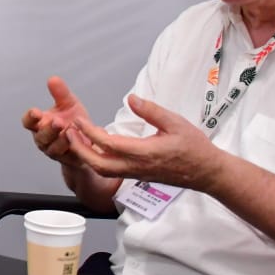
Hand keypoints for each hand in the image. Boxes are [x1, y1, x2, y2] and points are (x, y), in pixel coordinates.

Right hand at [22, 76, 92, 167]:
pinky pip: (67, 156)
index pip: (28, 122)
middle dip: (48, 130)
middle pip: (40, 136)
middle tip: (57, 122)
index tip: (36, 112)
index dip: (30, 117)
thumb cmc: (74, 122)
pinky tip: (80, 139)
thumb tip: (53, 79)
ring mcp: (54, 151)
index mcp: (40, 124)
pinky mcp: (67, 159)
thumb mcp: (69, 105)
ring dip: (60, 139)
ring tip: (69, 130)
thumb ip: (60, 93)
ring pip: (52, 148)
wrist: (90, 142)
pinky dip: (73, 147)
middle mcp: (44, 139)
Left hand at [66, 94, 225, 190]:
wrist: (207, 173)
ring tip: (76, 138)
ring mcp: (136, 174)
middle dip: (79, 149)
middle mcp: (137, 167)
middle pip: (98, 164)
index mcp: (145, 153)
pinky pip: (111, 171)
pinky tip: (94, 145)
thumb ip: (151, 110)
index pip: (108, 144)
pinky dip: (97, 159)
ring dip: (86, 155)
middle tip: (68, 132)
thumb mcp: (176, 122)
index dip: (89, 132)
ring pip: (102, 170)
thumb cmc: (194, 147)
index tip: (78, 120)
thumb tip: (131, 98)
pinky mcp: (137, 175)